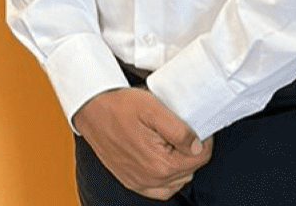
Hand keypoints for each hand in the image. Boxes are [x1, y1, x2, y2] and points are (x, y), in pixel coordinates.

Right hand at [73, 87, 213, 199]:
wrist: (91, 109)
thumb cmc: (119, 105)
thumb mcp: (153, 109)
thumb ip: (179, 130)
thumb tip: (198, 146)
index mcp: (159, 163)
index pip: (200, 158)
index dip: (205, 139)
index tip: (199, 125)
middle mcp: (150, 179)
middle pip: (190, 169)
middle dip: (193, 151)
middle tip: (185, 130)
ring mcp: (139, 182)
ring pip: (177, 181)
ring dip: (181, 164)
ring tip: (173, 142)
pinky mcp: (131, 181)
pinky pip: (160, 190)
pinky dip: (167, 178)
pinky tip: (164, 161)